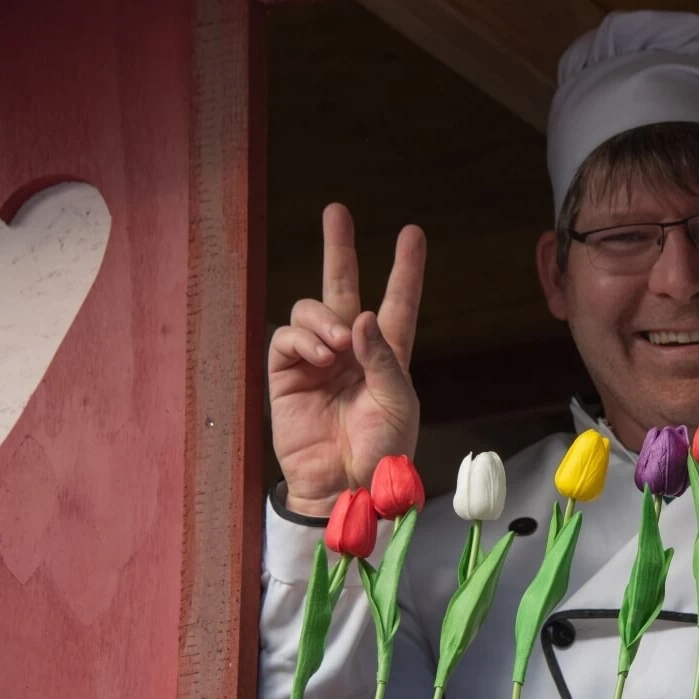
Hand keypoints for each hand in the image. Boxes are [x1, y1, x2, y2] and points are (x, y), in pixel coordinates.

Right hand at [268, 203, 425, 515]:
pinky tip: (319, 356)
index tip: (412, 233)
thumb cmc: (381, 451)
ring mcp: (316, 361)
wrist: (346, 488)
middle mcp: (351, 351)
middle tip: (336, 210)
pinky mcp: (286, 375)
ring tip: (337, 347)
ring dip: (324, 319)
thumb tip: (360, 315)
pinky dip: (302, 339)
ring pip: (311, 310)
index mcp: (387, 355)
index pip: (397, 303)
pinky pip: (286, 339)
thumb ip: (381, 356)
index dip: (405, 269)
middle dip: (339, 248)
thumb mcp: (397, 401)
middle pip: (343, 287)